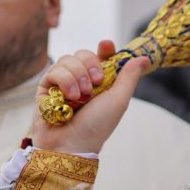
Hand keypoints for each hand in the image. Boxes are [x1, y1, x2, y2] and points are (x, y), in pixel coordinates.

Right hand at [32, 40, 148, 155]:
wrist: (71, 144)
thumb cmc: (97, 127)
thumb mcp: (118, 101)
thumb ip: (129, 77)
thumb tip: (144, 58)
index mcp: (99, 83)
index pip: (100, 57)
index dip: (104, 49)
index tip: (106, 45)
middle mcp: (80, 81)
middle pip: (82, 53)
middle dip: (90, 65)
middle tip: (95, 84)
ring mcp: (62, 83)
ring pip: (67, 59)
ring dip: (77, 76)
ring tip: (80, 97)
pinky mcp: (45, 88)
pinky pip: (54, 70)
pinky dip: (64, 81)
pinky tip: (68, 98)